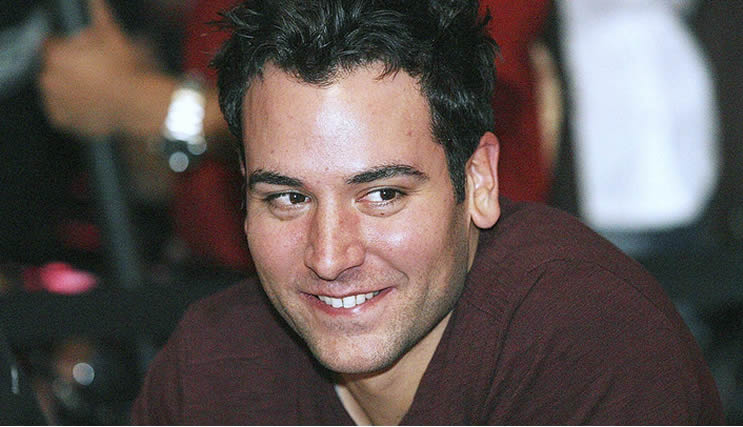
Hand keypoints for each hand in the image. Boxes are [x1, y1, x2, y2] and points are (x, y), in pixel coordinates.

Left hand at [39, 0, 169, 136]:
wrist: (138, 105)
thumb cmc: (127, 71)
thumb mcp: (114, 37)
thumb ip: (99, 16)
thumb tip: (96, 2)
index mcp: (57, 55)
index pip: (51, 45)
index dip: (69, 47)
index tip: (85, 53)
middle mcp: (49, 79)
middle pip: (53, 68)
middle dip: (70, 68)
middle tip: (95, 72)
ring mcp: (55, 102)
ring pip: (57, 90)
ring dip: (70, 88)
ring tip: (96, 89)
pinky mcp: (62, 121)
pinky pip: (63, 113)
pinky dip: (73, 109)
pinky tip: (92, 104)